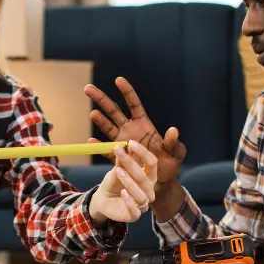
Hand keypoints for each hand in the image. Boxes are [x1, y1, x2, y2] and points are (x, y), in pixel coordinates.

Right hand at [85, 77, 185, 191]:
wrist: (161, 183)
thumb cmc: (170, 165)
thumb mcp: (176, 154)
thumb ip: (174, 143)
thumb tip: (173, 130)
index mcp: (144, 125)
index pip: (133, 104)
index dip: (126, 92)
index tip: (118, 80)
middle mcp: (130, 131)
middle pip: (114, 111)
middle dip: (101, 99)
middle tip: (87, 89)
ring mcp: (122, 143)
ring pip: (107, 127)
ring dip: (100, 120)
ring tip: (92, 114)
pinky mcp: (118, 158)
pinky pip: (106, 151)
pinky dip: (98, 147)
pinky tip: (90, 142)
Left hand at [88, 140, 157, 224]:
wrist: (102, 199)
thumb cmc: (113, 182)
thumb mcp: (116, 169)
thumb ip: (121, 160)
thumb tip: (122, 145)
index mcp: (149, 176)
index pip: (152, 162)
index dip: (143, 152)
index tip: (130, 143)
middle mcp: (149, 189)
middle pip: (145, 177)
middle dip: (131, 164)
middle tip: (118, 152)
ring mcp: (143, 203)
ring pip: (142, 194)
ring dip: (129, 182)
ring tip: (118, 172)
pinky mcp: (134, 215)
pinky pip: (136, 211)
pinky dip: (129, 201)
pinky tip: (122, 193)